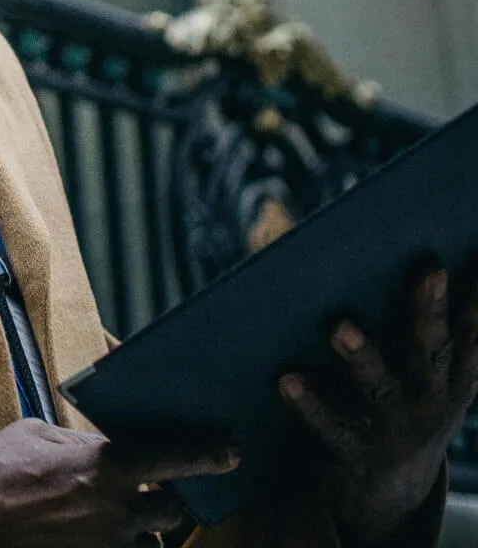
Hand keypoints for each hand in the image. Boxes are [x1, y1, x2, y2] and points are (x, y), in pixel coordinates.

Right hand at [0, 419, 238, 546]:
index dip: (207, 454)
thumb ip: (78, 442)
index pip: (173, 458)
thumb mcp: (38, 434)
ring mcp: (106, 546)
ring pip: (148, 545)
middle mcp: (116, 510)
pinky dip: (118, 546)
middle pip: (169, 512)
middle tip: (150, 497)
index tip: (230, 453)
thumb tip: (99, 447)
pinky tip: (93, 535)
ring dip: (137, 534)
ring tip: (106, 522)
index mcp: (106, 465)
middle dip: (162, 505)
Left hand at [280, 264, 477, 543]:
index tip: (475, 256)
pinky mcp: (357, 451)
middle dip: (431, 311)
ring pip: (381, 388)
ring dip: (362, 356)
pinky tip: (286, 378)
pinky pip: (331, 426)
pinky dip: (309, 404)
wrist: (389, 490)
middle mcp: (432, 400)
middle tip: (430, 270)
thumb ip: (434, 319)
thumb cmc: (407, 396)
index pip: (474, 331)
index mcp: (454, 374)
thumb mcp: (432, 366)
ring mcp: (396, 428)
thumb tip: (429, 254)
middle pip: (433, 350)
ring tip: (339, 325)